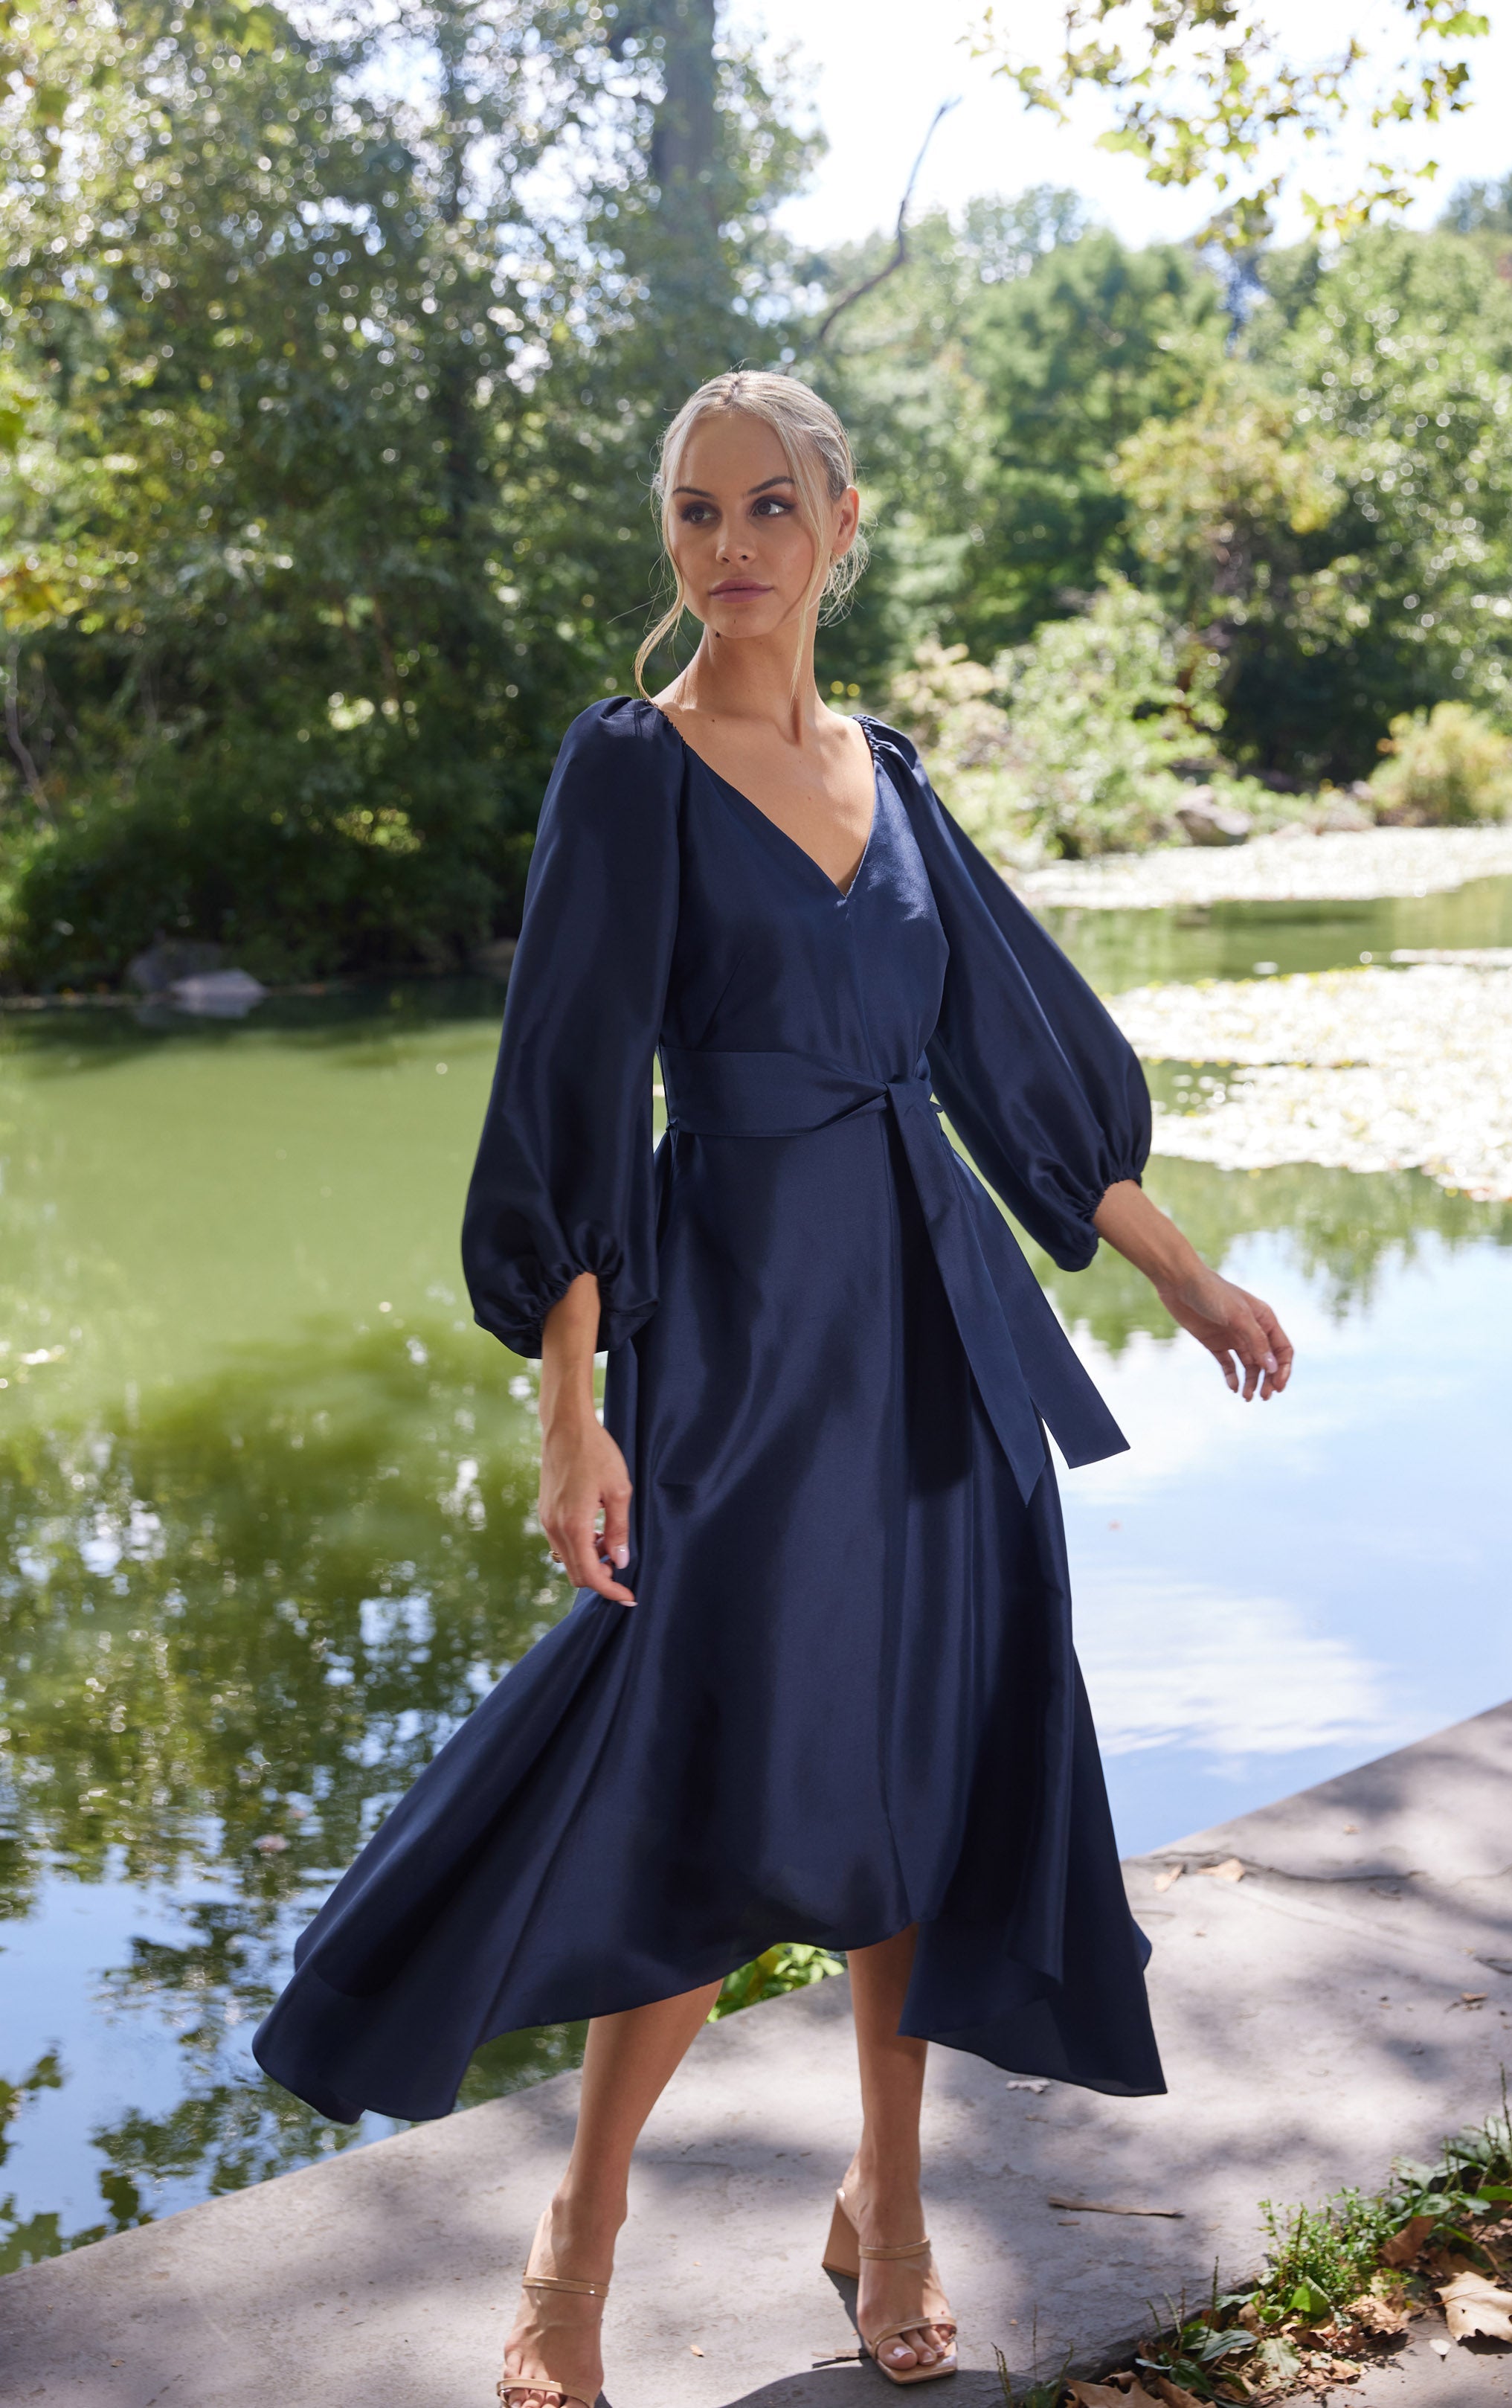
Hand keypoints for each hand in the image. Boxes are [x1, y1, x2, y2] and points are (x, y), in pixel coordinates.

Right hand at [538, 1413, 635, 1602]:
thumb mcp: (618, 1490)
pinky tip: (595, 1529)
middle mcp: (555, 1527)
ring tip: (609, 1542)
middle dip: (600, 1578)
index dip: (611, 1590)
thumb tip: (621, 1561)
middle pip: (576, 1573)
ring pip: (567, 1559)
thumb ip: (619, 1530)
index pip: (590, 1575)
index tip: (629, 1596)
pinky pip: (560, 1542)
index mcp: (574, 1525)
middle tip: (622, 1565)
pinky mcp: (544, 1511)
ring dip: (589, 1561)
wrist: (566, 1426)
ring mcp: (546, 1519)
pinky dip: (579, 1547)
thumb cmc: (596, 1453)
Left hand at [1153, 1263, 1292, 1400]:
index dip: (1283, 1369)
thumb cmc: (1213, 1293)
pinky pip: (1228, 1364)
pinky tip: (1233, 1387)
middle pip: (1267, 1361)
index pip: (1282, 1349)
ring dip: (1251, 1381)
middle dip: (1268, 1380)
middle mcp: (1252, 1330)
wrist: (1180, 1283)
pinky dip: (1232, 1377)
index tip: (1278, 1387)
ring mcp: (1233, 1337)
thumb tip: (1272, 1368)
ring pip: (1249, 1365)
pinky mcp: (1215, 1343)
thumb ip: (1256, 1341)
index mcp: (1265, 1320)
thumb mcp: (1238, 1316)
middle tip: (1263, 1397)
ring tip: (1247, 1397)